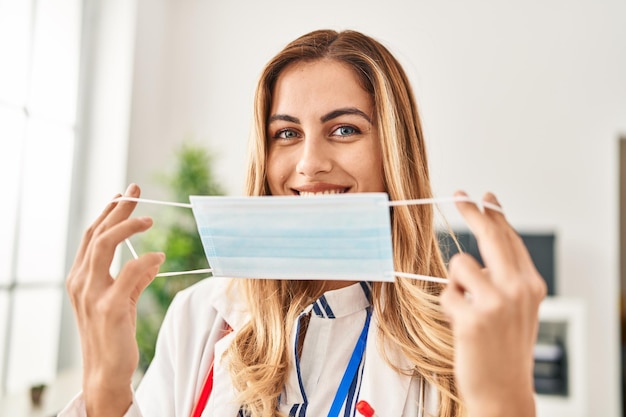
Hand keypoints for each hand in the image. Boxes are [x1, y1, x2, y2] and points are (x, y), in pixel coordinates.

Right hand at [66, 184, 164, 415]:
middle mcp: (81, 282)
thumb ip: (134, 279)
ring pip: (103, 246)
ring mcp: (92, 295)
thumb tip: (152, 259)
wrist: (106, 372)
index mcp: (81, 278)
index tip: (124, 195)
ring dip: (127, 227)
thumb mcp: (122, 301)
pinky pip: (128, 274)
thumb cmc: (113, 335)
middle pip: (96, 234)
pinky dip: (145, 261)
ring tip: (149, 219)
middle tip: (136, 190)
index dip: (108, 213)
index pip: (92, 236)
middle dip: (117, 209)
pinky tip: (159, 256)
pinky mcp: (109, 308)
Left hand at [440, 191, 546, 416]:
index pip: (511, 240)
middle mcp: (517, 289)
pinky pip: (447, 293)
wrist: (503, 390)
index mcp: (530, 285)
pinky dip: (449, 305)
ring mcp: (496, 302)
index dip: (496, 216)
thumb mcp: (517, 308)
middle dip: (474, 212)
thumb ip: (506, 276)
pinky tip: (462, 325)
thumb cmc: (505, 348)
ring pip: (459, 264)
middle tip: (461, 195)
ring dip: (456, 282)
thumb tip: (487, 241)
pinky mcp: (473, 317)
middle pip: (491, 236)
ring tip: (467, 307)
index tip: (486, 198)